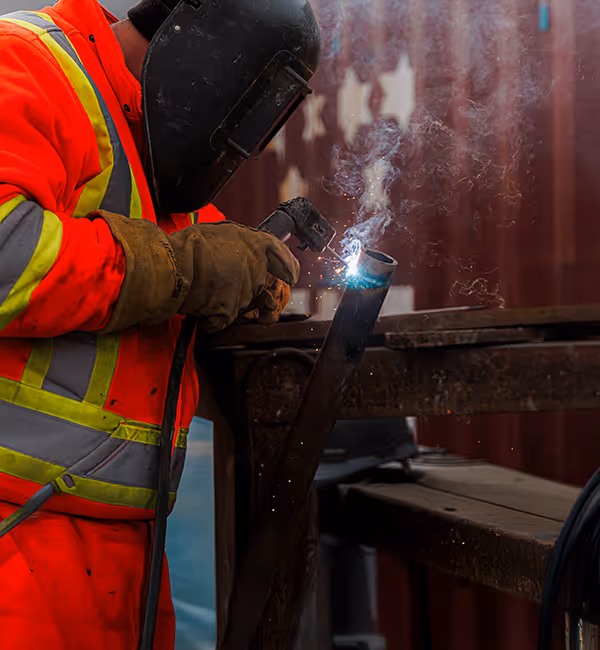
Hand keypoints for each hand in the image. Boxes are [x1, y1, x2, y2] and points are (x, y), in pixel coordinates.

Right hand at [91, 213, 297, 333]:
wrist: (170, 264)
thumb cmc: (188, 246)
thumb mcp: (221, 234)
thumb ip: (240, 245)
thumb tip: (244, 252)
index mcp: (255, 244)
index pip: (283, 258)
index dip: (289, 268)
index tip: (290, 276)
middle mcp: (255, 267)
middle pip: (262, 288)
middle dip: (251, 293)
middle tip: (232, 290)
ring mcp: (245, 291)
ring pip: (243, 306)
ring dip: (229, 305)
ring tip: (209, 293)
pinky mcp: (230, 311)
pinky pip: (225, 319)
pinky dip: (212, 318)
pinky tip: (199, 305)